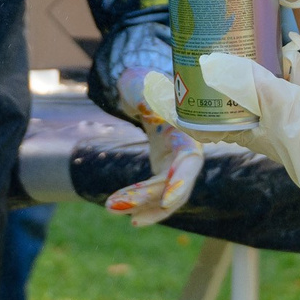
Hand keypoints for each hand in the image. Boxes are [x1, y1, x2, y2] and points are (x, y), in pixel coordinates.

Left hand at [105, 67, 204, 225]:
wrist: (148, 92)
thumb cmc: (148, 85)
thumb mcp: (146, 87)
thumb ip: (146, 94)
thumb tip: (143, 102)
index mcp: (188, 131)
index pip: (189, 161)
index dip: (180, 182)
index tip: (168, 202)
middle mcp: (188, 152)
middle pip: (173, 185)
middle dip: (146, 198)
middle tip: (113, 205)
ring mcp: (177, 165)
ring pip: (164, 195)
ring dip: (139, 205)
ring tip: (110, 208)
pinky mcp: (165, 172)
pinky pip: (156, 196)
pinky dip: (142, 205)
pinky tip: (125, 214)